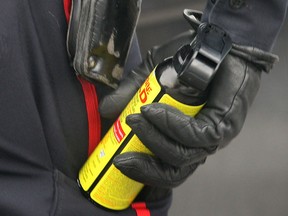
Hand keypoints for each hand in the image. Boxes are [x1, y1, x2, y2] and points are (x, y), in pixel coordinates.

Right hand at [99, 21, 277, 200]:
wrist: (215, 42)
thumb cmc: (186, 60)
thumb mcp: (149, 76)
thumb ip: (130, 93)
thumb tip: (106, 110)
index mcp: (182, 138)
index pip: (165, 168)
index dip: (142, 171)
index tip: (118, 161)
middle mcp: (198, 143)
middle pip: (174, 174)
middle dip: (145, 169)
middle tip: (121, 158)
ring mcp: (213, 136)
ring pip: (182, 157)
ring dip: (153, 140)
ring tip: (135, 119)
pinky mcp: (223, 124)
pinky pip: (196, 136)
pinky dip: (171, 125)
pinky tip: (154, 110)